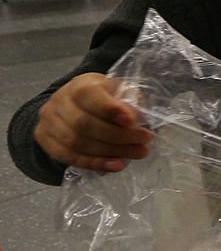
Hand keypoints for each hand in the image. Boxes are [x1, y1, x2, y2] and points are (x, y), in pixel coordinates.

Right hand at [34, 73, 152, 172]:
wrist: (73, 107)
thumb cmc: (105, 98)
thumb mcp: (119, 91)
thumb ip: (128, 99)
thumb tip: (134, 117)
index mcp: (79, 84)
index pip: (89, 95)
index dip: (110, 109)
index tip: (132, 121)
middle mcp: (59, 101)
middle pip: (84, 123)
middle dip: (118, 136)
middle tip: (145, 141)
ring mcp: (49, 121)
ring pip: (77, 143)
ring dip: (111, 152)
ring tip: (138, 153)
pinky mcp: (46, 140)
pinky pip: (70, 157)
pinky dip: (95, 164)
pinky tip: (117, 166)